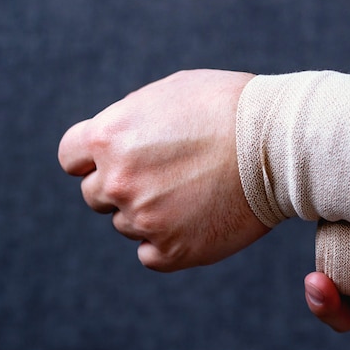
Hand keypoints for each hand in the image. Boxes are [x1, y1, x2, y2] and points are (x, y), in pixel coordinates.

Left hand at [58, 69, 268, 270]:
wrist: (278, 144)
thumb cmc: (229, 108)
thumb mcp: (166, 94)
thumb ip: (127, 121)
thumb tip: (112, 142)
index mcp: (108, 137)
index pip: (71, 158)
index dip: (91, 160)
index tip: (114, 161)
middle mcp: (117, 181)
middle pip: (96, 195)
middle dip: (123, 186)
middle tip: (166, 176)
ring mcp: (144, 220)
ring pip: (126, 225)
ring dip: (150, 213)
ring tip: (194, 193)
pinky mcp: (173, 251)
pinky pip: (150, 255)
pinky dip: (166, 242)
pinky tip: (195, 221)